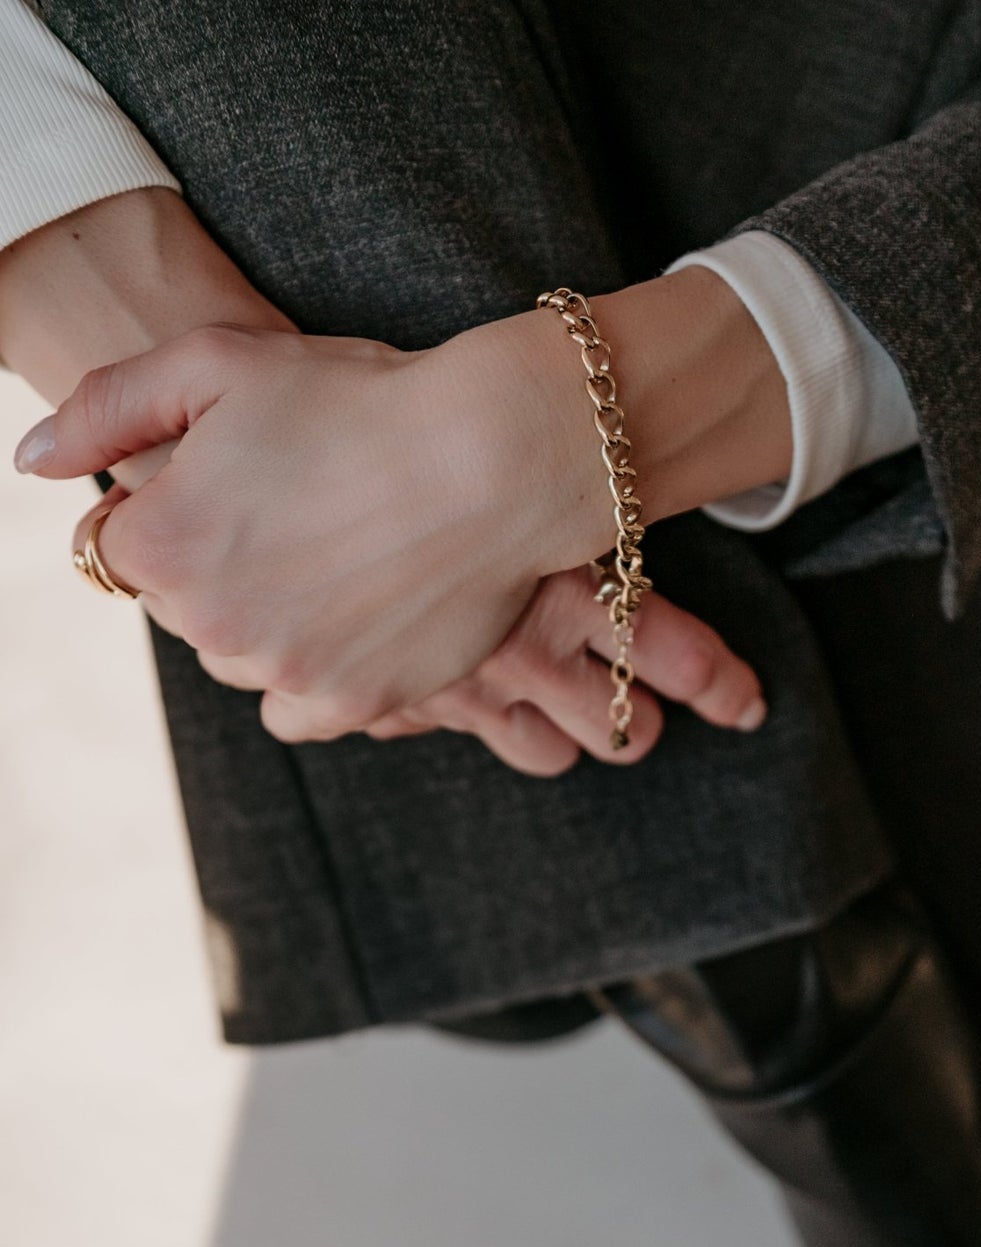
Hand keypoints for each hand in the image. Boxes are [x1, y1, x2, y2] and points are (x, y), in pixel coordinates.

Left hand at [17, 264, 789, 748]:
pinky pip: (293, 710)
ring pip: (238, 658)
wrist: (494, 460)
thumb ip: (108, 408)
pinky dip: (309, 673)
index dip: (178, 503)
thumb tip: (34, 462)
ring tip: (335, 556)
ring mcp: (280, 672)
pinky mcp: (348, 703)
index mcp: (160, 545)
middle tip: (301, 507)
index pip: (122, 547)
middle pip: (182, 608)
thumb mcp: (217, 362)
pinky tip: (349, 618)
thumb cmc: (360, 398)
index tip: (242, 475)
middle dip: (219, 563)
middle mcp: (208, 625)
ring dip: (265, 620)